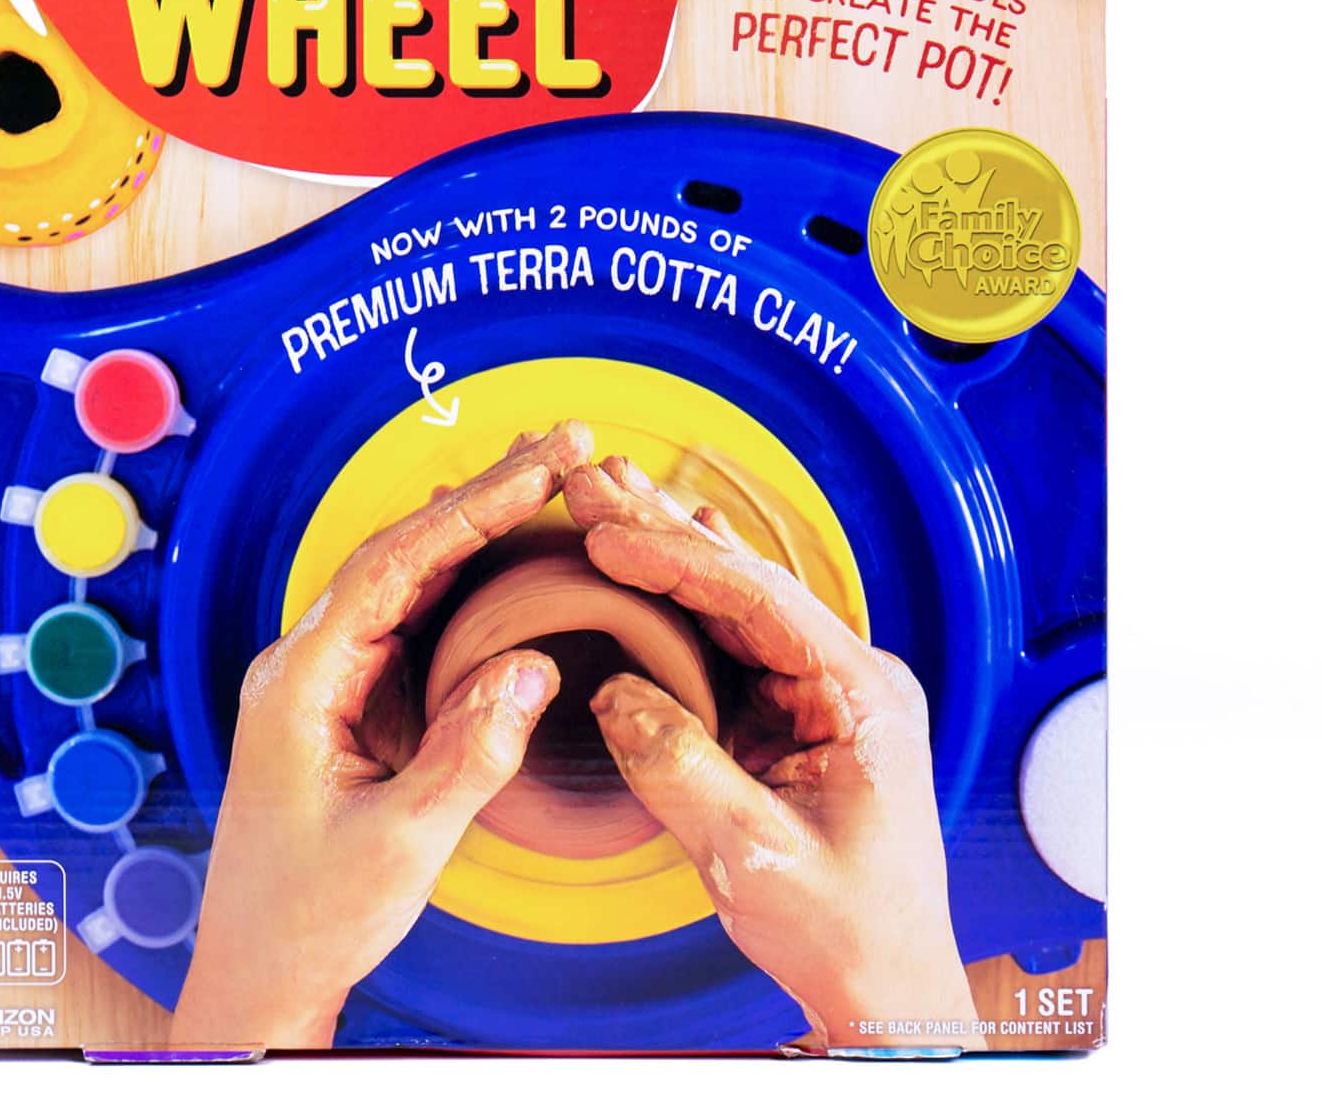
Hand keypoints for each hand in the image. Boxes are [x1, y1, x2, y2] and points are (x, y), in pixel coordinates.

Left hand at [171, 422, 591, 1048]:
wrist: (260, 973)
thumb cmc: (312, 917)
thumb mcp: (399, 846)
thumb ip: (467, 756)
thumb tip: (533, 669)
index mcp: (303, 680)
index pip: (395, 566)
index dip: (474, 509)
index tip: (543, 468)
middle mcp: (311, 660)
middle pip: (405, 552)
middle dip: (487, 494)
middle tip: (565, 442)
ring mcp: (331, 677)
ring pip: (411, 577)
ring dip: (480, 526)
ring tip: (550, 474)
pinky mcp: (354, 699)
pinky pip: (416, 619)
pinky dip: (469, 578)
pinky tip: (505, 549)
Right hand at [563, 456, 979, 1049]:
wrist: (879, 987)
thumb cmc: (843, 928)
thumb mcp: (754, 856)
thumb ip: (682, 770)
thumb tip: (616, 694)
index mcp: (858, 692)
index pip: (758, 598)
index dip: (676, 559)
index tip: (606, 534)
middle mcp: (841, 675)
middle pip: (741, 582)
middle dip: (662, 530)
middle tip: (590, 482)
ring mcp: (812, 691)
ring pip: (729, 601)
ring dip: (665, 549)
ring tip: (605, 494)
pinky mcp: (783, 714)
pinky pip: (726, 638)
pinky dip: (678, 594)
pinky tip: (658, 545)